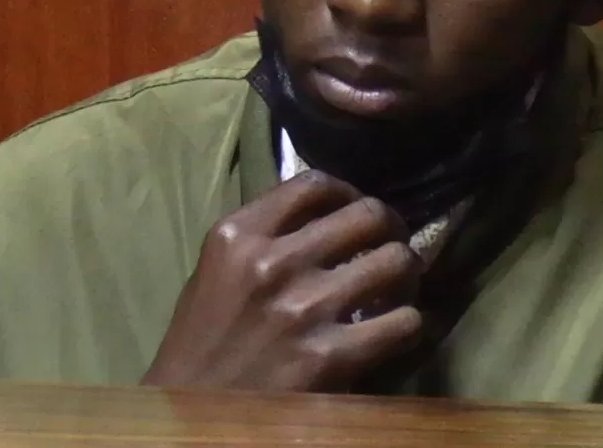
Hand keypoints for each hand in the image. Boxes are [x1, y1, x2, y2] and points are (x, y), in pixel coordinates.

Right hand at [140, 170, 423, 391]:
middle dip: (390, 226)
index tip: (356, 208)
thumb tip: (326, 212)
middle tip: (391, 242)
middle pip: (367, 214)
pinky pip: (403, 321)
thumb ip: (265, 236)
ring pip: (396, 260)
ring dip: (406, 272)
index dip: (349, 191)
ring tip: (399, 284)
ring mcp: (304, 309)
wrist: (194, 417)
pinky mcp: (330, 358)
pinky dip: (409, 322)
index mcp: (239, 236)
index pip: (314, 184)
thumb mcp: (218, 271)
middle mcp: (273, 263)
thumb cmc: (203, 343)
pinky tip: (396, 327)